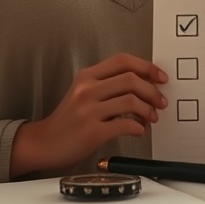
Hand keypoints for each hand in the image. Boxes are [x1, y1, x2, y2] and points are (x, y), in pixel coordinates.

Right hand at [10, 53, 167, 176]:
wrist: (44, 143)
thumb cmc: (68, 120)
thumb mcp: (83, 93)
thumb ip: (107, 85)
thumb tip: (143, 85)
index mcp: (86, 76)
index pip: (123, 61)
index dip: (146, 66)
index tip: (160, 77)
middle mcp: (86, 89)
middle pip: (131, 79)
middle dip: (152, 90)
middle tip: (160, 101)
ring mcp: (88, 110)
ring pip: (131, 101)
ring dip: (148, 110)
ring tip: (151, 117)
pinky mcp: (91, 131)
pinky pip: (124, 125)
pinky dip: (138, 127)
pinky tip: (139, 130)